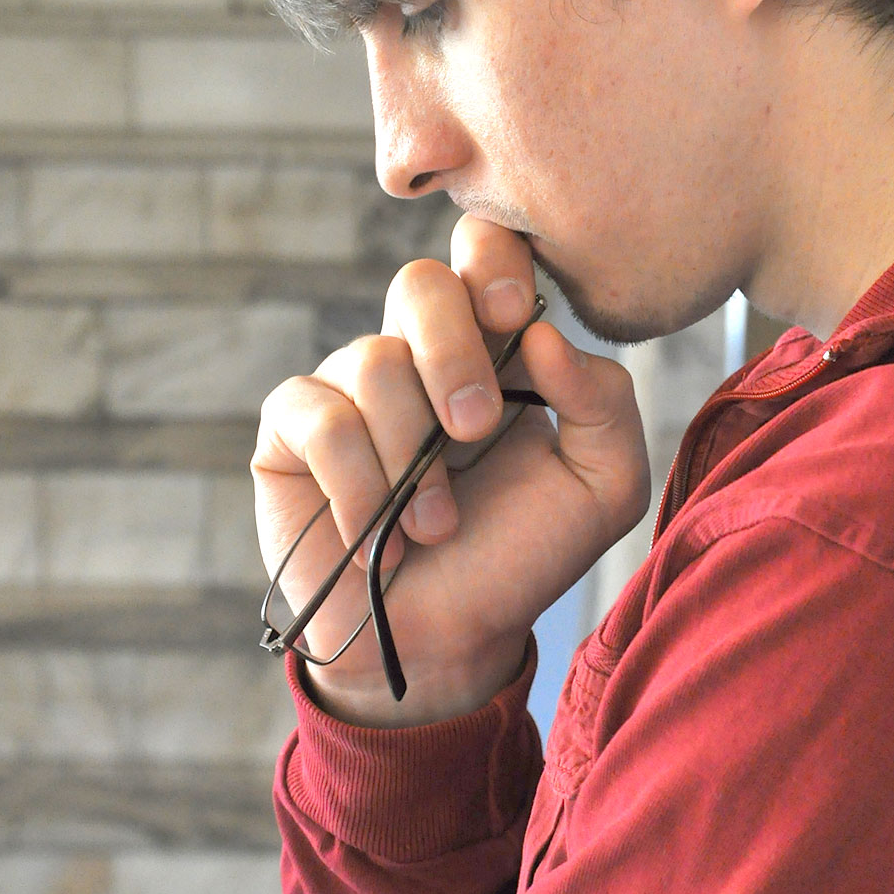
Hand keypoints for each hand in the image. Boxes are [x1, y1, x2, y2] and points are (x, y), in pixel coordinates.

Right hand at [250, 216, 650, 726]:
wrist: (447, 643)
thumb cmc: (520, 556)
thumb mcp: (602, 487)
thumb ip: (603, 401)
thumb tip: (543, 335)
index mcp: (493, 345)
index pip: (483, 250)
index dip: (493, 257)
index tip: (514, 312)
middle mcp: (416, 352)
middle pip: (419, 283)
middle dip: (454, 353)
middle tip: (477, 429)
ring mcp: (349, 386)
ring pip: (373, 363)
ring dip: (413, 458)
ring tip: (435, 526)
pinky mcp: (290, 431)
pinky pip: (317, 416)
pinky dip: (357, 484)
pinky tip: (377, 537)